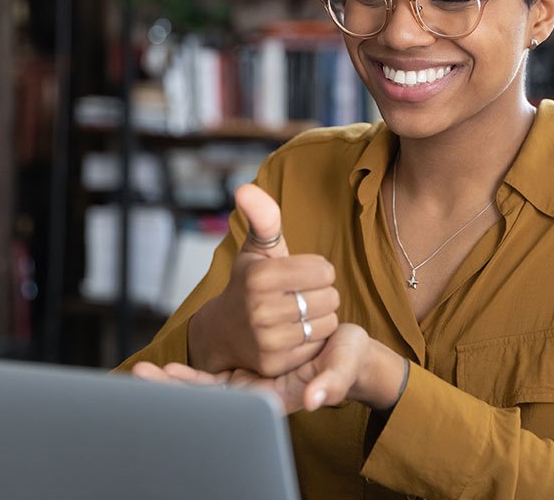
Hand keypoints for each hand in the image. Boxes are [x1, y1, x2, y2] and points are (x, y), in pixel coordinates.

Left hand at [135, 324, 407, 415]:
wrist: (349, 354)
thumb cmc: (347, 362)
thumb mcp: (342, 370)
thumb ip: (330, 384)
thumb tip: (313, 399)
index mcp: (273, 398)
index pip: (226, 402)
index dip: (197, 391)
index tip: (168, 377)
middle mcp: (257, 395)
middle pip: (207, 398)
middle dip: (173, 390)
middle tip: (139, 375)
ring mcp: (251, 385)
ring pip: (206, 391)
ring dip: (176, 384)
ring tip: (144, 372)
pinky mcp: (251, 372)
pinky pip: (216, 379)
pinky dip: (194, 375)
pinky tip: (173, 366)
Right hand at [188, 184, 339, 377]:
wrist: (224, 331)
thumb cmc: (250, 281)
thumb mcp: (258, 247)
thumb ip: (263, 217)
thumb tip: (245, 188)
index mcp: (259, 275)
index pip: (324, 270)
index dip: (318, 270)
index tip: (300, 273)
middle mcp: (260, 309)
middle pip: (329, 297)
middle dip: (321, 293)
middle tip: (298, 294)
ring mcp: (267, 339)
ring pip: (327, 322)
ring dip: (320, 316)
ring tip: (298, 312)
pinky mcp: (274, 364)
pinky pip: (318, 345)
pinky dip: (313, 338)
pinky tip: (295, 332)